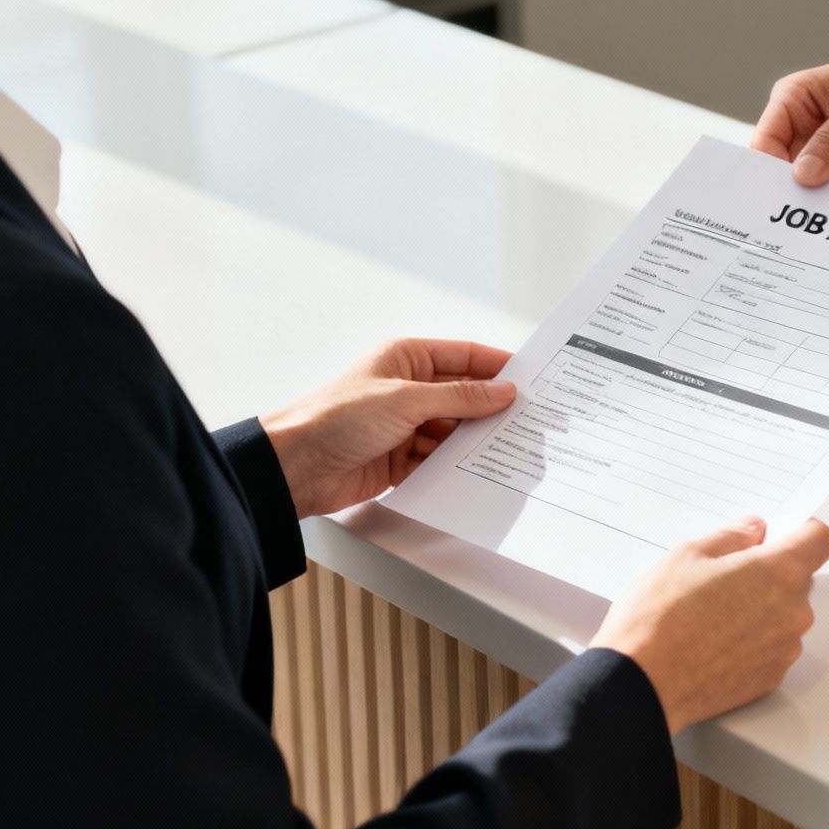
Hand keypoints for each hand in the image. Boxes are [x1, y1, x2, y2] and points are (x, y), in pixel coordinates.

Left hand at [261, 339, 516, 518]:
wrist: (296, 467)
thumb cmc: (338, 418)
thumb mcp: (406, 400)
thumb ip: (459, 397)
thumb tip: (504, 391)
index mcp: (407, 358)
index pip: (464, 356)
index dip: (498, 366)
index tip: (533, 379)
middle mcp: (409, 389)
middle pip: (464, 396)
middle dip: (492, 409)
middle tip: (530, 421)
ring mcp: (406, 425)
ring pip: (455, 430)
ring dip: (476, 441)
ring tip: (510, 450)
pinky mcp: (402, 459)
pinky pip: (440, 459)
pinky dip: (457, 465)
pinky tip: (479, 472)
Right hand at [591, 516, 828, 734]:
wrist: (642, 685)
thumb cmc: (660, 619)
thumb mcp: (688, 556)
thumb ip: (731, 538)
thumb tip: (753, 530)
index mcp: (779, 573)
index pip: (820, 539)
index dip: (801, 531)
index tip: (780, 534)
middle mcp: (792, 612)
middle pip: (800, 579)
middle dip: (771, 572)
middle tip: (726, 575)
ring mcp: (784, 650)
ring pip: (785, 615)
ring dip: (762, 608)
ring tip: (712, 613)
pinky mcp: (770, 679)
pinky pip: (772, 648)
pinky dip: (753, 641)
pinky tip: (714, 641)